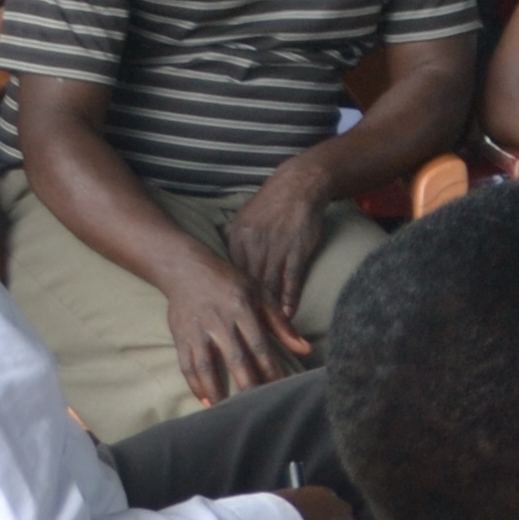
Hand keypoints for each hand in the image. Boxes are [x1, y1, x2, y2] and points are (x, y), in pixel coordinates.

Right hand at [160, 255, 302, 408]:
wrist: (186, 269)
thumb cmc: (230, 283)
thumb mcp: (259, 294)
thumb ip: (281, 324)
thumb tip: (305, 348)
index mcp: (242, 309)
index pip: (259, 344)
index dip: (270, 367)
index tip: (280, 387)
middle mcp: (219, 321)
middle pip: (235, 357)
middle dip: (246, 383)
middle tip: (255, 405)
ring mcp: (197, 330)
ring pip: (206, 365)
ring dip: (216, 389)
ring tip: (226, 411)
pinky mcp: (180, 336)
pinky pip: (186, 364)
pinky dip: (195, 383)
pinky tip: (205, 399)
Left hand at [220, 153, 334, 318]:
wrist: (298, 184)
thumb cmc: (270, 204)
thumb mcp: (242, 218)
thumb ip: (231, 241)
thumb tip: (220, 260)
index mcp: (236, 240)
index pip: (228, 276)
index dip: (227, 299)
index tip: (225, 320)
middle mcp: (253, 246)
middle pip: (245, 286)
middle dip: (244, 312)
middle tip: (243, 335)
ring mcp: (276, 248)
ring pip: (267, 286)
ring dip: (266, 312)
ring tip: (266, 334)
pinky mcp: (297, 249)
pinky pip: (291, 278)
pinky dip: (288, 298)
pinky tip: (287, 315)